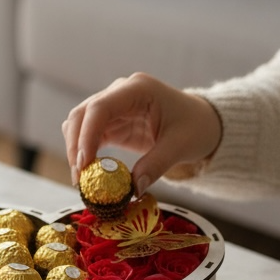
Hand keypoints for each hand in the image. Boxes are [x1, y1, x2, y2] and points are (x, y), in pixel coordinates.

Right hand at [62, 73, 221, 193]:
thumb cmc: (196, 127)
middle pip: (82, 114)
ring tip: (82, 179)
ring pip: (79, 124)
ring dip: (76, 150)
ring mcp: (114, 106)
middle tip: (79, 178)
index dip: (86, 135)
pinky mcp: (112, 122)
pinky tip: (89, 172)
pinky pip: (88, 135)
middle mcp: (120, 93)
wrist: (203, 122)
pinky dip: (84, 152)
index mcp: (138, 89)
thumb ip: (155, 166)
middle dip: (76, 145)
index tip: (83, 163)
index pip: (100, 107)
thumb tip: (132, 190)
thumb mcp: (180, 147)